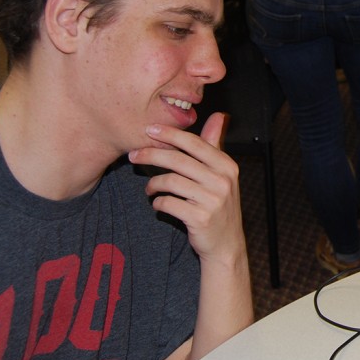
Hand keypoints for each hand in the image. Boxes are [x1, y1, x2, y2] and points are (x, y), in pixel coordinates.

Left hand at [129, 112, 245, 264]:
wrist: (226, 243)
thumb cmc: (220, 204)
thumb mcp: (222, 174)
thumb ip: (216, 145)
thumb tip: (219, 116)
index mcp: (226, 165)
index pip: (194, 143)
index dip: (170, 134)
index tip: (149, 129)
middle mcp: (222, 181)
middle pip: (178, 160)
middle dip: (151, 155)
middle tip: (134, 155)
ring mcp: (212, 200)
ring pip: (170, 182)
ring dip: (153, 184)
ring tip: (149, 188)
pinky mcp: (200, 218)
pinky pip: (168, 203)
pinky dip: (158, 202)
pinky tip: (159, 204)